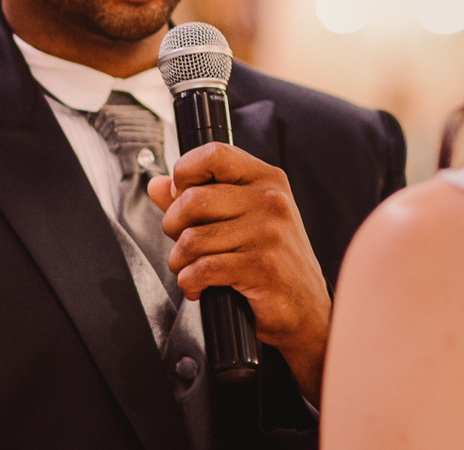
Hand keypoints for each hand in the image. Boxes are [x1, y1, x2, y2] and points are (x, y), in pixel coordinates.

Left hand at [147, 143, 330, 403]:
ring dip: (179, 261)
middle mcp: (271, 200)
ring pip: (192, 238)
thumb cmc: (271, 262)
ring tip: (190, 269)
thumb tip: (157, 185)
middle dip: (172, 226)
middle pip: (192, 198)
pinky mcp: (262, 266)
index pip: (214, 153)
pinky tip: (198, 287)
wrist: (306, 309)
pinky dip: (189, 282)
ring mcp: (269, 232)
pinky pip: (202, 269)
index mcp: (267, 179)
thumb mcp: (241, 220)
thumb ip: (198, 198)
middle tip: (181, 243)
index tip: (180, 195)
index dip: (185, 172)